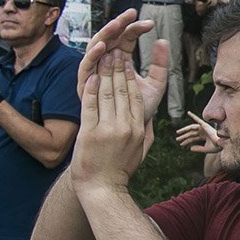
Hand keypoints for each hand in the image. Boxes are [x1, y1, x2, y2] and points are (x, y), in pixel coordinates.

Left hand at [71, 51, 146, 194]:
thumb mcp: (141, 150)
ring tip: (104, 58)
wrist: (103, 188)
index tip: (127, 63)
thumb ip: (146, 132)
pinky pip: (91, 106)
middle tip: (116, 52)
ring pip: (108, 95)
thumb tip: (149, 118)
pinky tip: (91, 76)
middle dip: (118, 69)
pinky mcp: (90, 133)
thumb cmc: (121, 169)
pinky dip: (91, 89)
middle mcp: (126, 127)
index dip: (131, 77)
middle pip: (123, 91)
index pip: (136, 97)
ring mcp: (108, 130)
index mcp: (139, 129)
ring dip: (106, 73)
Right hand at [78, 10, 166, 124]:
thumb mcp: (156, 85)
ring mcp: (95, 71)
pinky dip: (93, 54)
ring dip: (106, 34)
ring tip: (116, 25)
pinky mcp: (86, 82)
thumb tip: (163, 41)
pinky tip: (104, 46)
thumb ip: (160, 65)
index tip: (150, 23)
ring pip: (98, 46)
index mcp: (122, 59)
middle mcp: (107, 62)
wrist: (129, 130)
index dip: (136, 28)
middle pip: (112, 37)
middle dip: (120, 24)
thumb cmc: (140, 108)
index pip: (128, 38)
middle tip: (131, 14)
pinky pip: (87, 65)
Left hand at [175, 111, 221, 152]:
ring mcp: (204, 128)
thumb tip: (190, 148)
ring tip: (178, 133)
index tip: (181, 145)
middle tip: (177, 139)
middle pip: (191, 134)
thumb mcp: (206, 149)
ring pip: (191, 129)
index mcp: (204, 136)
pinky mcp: (205, 125)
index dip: (187, 142)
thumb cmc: (217, 147)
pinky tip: (188, 113)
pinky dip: (193, 116)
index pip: (193, 138)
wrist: (222, 144)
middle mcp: (204, 131)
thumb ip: (198, 149)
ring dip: (184, 130)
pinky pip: (198, 119)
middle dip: (184, 136)